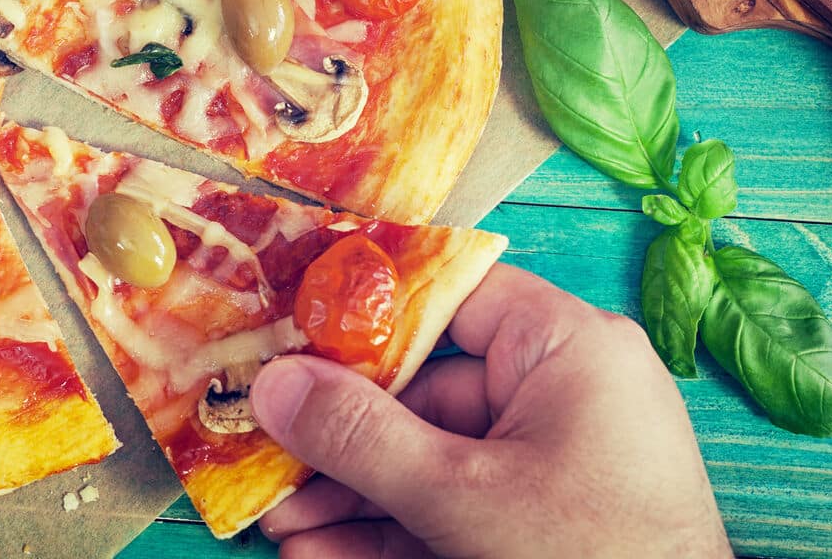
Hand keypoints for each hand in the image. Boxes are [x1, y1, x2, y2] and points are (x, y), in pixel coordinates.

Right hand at [252, 263, 731, 557]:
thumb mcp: (461, 497)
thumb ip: (359, 437)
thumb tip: (271, 384)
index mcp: (567, 350)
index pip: (448, 297)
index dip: (361, 310)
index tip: (282, 327)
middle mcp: (564, 394)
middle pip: (422, 391)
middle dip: (337, 437)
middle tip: (264, 454)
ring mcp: (555, 464)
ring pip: (428, 460)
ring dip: (349, 496)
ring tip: (279, 525)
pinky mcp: (543, 525)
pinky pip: (452, 511)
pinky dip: (390, 532)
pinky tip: (321, 553)